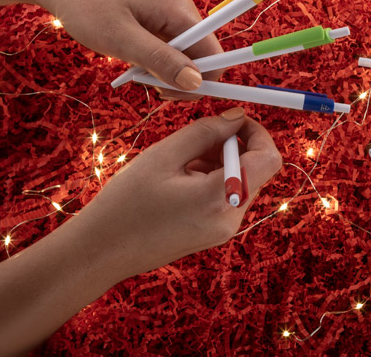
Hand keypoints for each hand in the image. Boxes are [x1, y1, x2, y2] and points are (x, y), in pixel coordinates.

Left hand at [32, 0, 221, 95]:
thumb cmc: (86, 3)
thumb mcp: (122, 38)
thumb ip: (161, 61)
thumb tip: (197, 83)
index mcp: (181, 13)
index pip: (214, 55)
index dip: (202, 81)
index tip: (170, 93)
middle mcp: (181, 14)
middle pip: (202, 59)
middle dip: (181, 81)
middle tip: (149, 88)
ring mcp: (168, 18)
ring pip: (183, 58)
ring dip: (165, 74)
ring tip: (135, 76)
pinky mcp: (155, 23)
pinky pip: (168, 51)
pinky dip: (154, 64)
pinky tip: (133, 65)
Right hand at [75, 107, 281, 277]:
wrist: (101, 251)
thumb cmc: (126, 203)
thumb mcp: (165, 155)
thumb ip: (206, 131)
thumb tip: (236, 117)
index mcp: (221, 197)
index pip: (269, 159)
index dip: (258, 133)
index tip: (234, 120)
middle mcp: (231, 218)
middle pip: (255, 170)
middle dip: (232, 146)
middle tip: (197, 139)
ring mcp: (224, 230)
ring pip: (240, 181)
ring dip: (219, 162)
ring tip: (180, 163)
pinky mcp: (214, 234)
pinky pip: (227, 197)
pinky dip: (211, 180)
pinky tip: (179, 180)